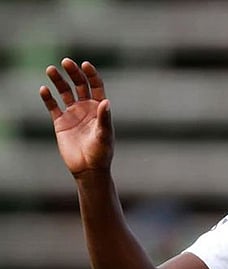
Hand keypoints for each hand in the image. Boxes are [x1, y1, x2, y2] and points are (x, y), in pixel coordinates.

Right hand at [40, 58, 113, 177]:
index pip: (95, 86)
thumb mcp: (104, 135)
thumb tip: (106, 102)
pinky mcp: (60, 122)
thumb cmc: (101, 153)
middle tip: (66, 62)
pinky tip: (44, 89)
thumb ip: (104, 119)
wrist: (88, 169)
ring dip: (58, 81)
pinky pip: (52, 106)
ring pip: (64, 92)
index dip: (91, 74)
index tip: (85, 64)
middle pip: (79, 85)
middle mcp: (86, 108)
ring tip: (51, 70)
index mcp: (99, 108)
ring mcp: (73, 114)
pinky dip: (48, 98)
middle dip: (73, 73)